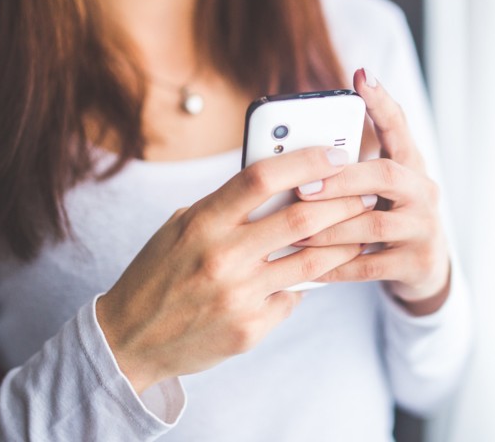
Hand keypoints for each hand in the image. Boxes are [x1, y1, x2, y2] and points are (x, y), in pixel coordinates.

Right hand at [96, 146, 375, 392]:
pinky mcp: (250, 328)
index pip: (261, 178)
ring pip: (311, 262)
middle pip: (301, 218)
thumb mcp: (180, 228)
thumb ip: (225, 207)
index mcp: (202, 222)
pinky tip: (314, 275)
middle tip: (365, 191)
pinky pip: (293, 298)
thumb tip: (280, 185)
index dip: (305, 160)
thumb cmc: (158, 274)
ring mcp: (238, 296)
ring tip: (360, 229)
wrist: (130, 340)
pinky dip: (306, 284)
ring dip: (343, 242)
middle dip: (343, 200)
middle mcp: (222, 256)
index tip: (335, 153)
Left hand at [293, 68, 450, 315]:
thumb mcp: (375, 189)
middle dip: (341, 180)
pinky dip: (336, 266)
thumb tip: (292, 154)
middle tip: (302, 186)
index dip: (381, 102)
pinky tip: (309, 267)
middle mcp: (424, 191)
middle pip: (386, 175)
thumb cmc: (386, 217)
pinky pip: (370, 265)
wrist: (424, 268)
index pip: (399, 126)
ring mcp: (424, 228)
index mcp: (410, 165)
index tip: (361, 75)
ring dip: (330, 228)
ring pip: (374, 225)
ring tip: (294, 231)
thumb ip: (348, 171)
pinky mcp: (417, 263)